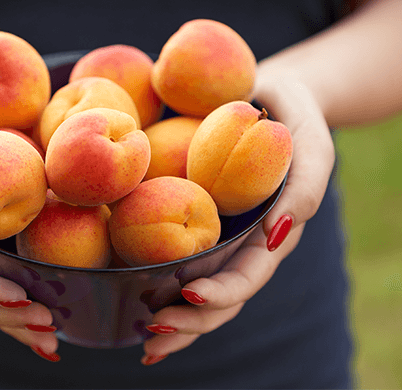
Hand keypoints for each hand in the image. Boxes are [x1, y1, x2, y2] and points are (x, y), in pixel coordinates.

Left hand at [140, 71, 335, 364]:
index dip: (221, 293)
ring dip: (171, 317)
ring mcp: (214, 236)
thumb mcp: (312, 143)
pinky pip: (171, 252)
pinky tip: (127, 292)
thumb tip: (276, 234)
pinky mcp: (189, 218)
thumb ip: (306, 186)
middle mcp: (239, 245)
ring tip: (142, 334)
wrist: (265, 97)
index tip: (188, 295)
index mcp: (269, 237)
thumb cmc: (293, 118)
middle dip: (189, 322)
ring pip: (194, 288)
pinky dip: (153, 278)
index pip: (247, 277)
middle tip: (151, 335)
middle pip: (218, 298)